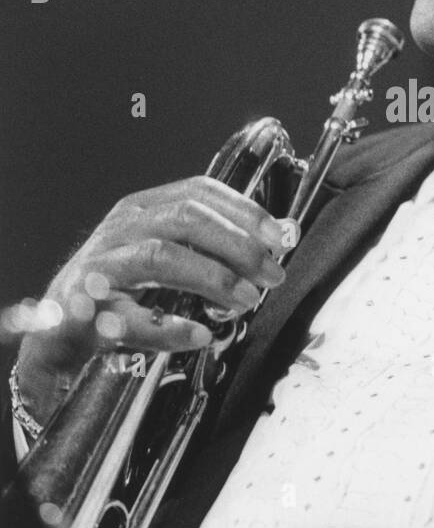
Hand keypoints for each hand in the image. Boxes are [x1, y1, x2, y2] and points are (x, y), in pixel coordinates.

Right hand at [15, 176, 294, 425]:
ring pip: (160, 256)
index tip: (279, 237)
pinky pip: (131, 317)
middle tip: (271, 275)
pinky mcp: (86, 309)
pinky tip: (200, 336)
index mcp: (143, 208)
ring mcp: (101, 265)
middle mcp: (121, 228)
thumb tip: (276, 242)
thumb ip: (211, 245)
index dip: (242, 211)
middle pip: (184, 219)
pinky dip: (169, 327)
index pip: (197, 191)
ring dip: (211, 278)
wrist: (60, 328)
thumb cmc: (121, 286)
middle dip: (236, 245)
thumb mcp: (164, 253)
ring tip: (246, 300)